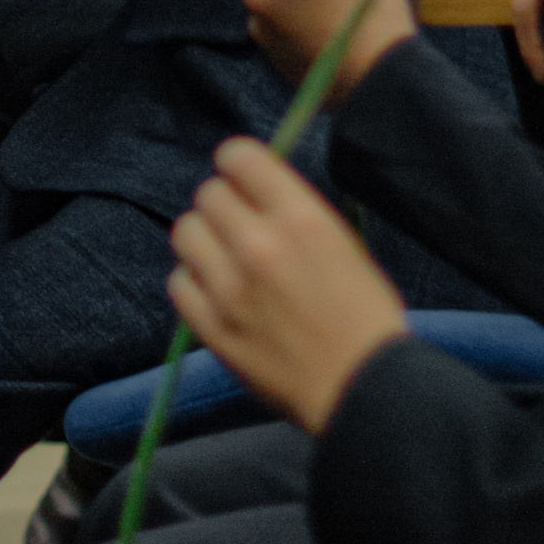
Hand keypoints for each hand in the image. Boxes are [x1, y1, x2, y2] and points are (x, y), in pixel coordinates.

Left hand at [167, 139, 407, 434]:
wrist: (362, 387)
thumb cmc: (365, 315)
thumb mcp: (343, 243)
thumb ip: (295, 213)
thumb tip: (258, 194)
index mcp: (299, 217)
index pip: (238, 156)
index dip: (239, 164)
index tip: (246, 179)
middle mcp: (258, 244)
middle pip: (208, 193)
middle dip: (225, 203)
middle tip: (241, 224)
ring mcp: (228, 288)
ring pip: (185, 231)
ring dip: (204, 238)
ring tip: (224, 257)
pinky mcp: (211, 327)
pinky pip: (178, 282)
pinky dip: (193, 281)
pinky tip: (216, 291)